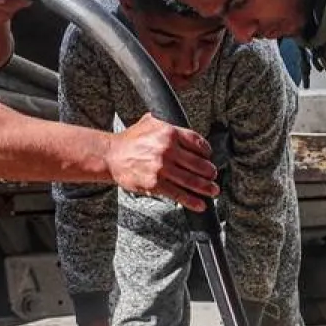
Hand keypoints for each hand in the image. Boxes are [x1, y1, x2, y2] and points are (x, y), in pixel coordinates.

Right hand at [105, 113, 219, 211]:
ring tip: (213, 190)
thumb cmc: (130, 140)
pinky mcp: (155, 184)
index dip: (207, 151)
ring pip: (191, 180)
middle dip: (210, 172)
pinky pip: (178, 194)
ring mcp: (162, 168)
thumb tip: (183, 123)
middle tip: (214, 175)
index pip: (197, 143)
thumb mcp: (150, 122)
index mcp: (169, 132)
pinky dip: (191, 200)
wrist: (110, 155)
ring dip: (206, 187)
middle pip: (198, 163)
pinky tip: (200, 204)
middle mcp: (167, 149)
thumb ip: (168, 122)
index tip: (209, 156)